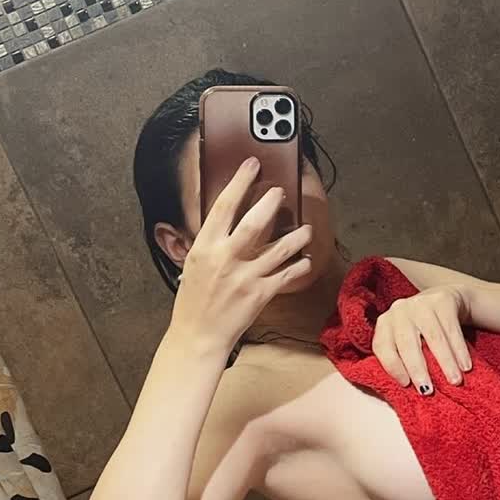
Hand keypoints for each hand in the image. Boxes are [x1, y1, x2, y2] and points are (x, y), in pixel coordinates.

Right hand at [169, 158, 312, 355]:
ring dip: (297, 236)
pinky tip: (305, 259)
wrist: (198, 334)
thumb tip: (229, 218)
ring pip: (280, 248)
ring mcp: (245, 276)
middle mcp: (226, 258)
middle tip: (281, 192)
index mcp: (205, 246)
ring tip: (305, 229)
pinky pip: (287, 274)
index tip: (252, 165)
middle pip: (255, 221)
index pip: (224, 206)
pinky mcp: (260, 293)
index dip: (240, 181)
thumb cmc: (194, 298)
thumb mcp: (194, 263)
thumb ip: (212, 241)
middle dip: (272, 202)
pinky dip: (299, 265)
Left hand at [373, 286, 472, 392]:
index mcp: (385, 323)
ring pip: (433, 337)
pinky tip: (465, 366)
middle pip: (407, 343)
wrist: (444, 300)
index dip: (393, 366)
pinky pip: (452, 329)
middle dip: (418, 368)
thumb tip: (408, 391)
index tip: (406, 385)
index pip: (382, 346)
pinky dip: (460, 350)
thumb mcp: (407, 341)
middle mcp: (399, 310)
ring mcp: (421, 302)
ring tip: (454, 381)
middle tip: (428, 390)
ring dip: (446, 362)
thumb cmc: (421, 331)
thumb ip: (402, 358)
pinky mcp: (442, 299)